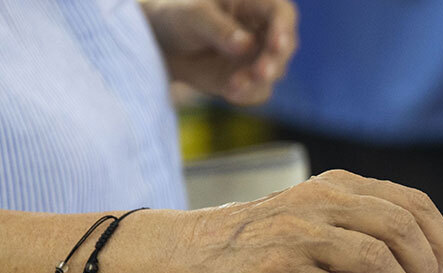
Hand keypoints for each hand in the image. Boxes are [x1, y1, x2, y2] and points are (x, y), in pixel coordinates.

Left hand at [141, 0, 296, 104]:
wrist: (157, 43)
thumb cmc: (176, 15)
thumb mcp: (193, 15)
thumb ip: (219, 29)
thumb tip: (246, 45)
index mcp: (255, 4)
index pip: (281, 14)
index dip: (284, 28)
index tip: (278, 44)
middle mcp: (262, 31)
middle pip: (285, 46)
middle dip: (274, 60)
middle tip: (261, 72)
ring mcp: (256, 58)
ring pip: (274, 72)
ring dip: (259, 81)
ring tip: (235, 85)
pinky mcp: (246, 81)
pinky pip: (256, 91)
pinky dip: (247, 94)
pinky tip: (230, 92)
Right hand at [187, 170, 442, 272]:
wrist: (193, 256)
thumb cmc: (261, 245)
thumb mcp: (313, 220)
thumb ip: (359, 234)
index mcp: (337, 185)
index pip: (411, 203)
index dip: (440, 240)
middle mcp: (322, 202)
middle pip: (401, 229)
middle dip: (427, 270)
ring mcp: (300, 235)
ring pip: (378, 262)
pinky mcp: (282, 272)